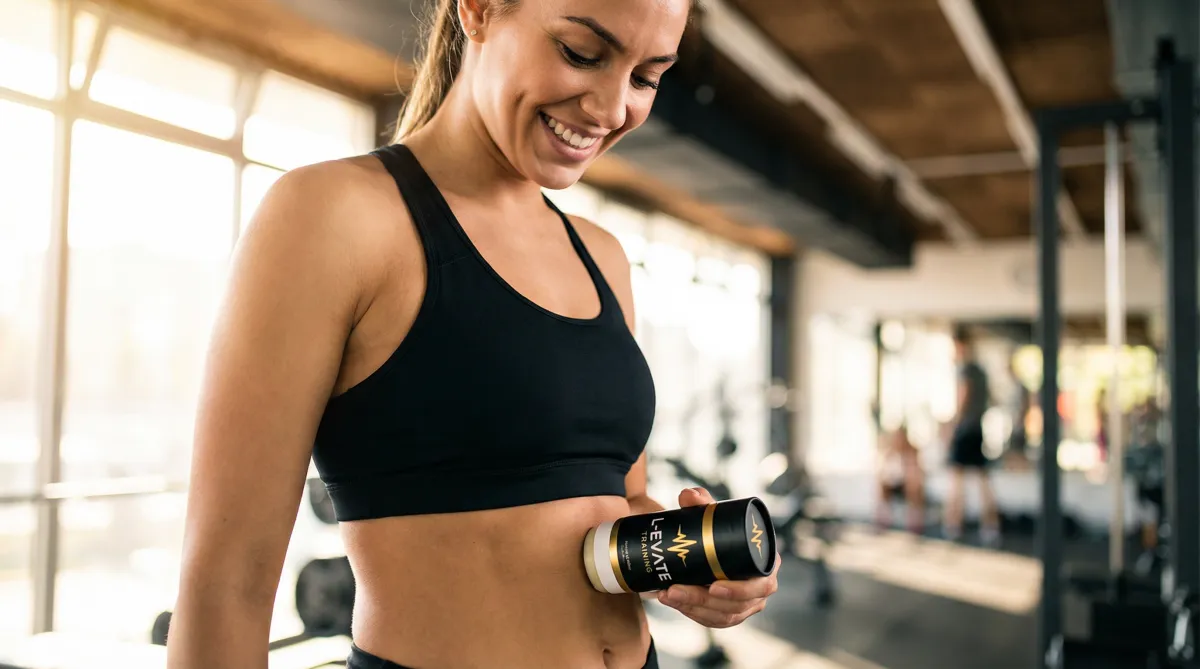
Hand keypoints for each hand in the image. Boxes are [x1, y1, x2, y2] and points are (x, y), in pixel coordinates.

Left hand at [655, 488, 780, 627]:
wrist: (711, 543)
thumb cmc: (718, 529)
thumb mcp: (710, 514)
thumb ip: (700, 502)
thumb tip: (689, 496)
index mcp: (765, 562)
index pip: (761, 584)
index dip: (739, 590)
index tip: (712, 586)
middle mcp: (761, 587)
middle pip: (738, 605)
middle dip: (704, 601)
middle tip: (675, 590)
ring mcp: (747, 603)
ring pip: (723, 616)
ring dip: (693, 608)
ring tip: (667, 594)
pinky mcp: (731, 612)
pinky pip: (715, 620)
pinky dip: (694, 613)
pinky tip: (674, 603)